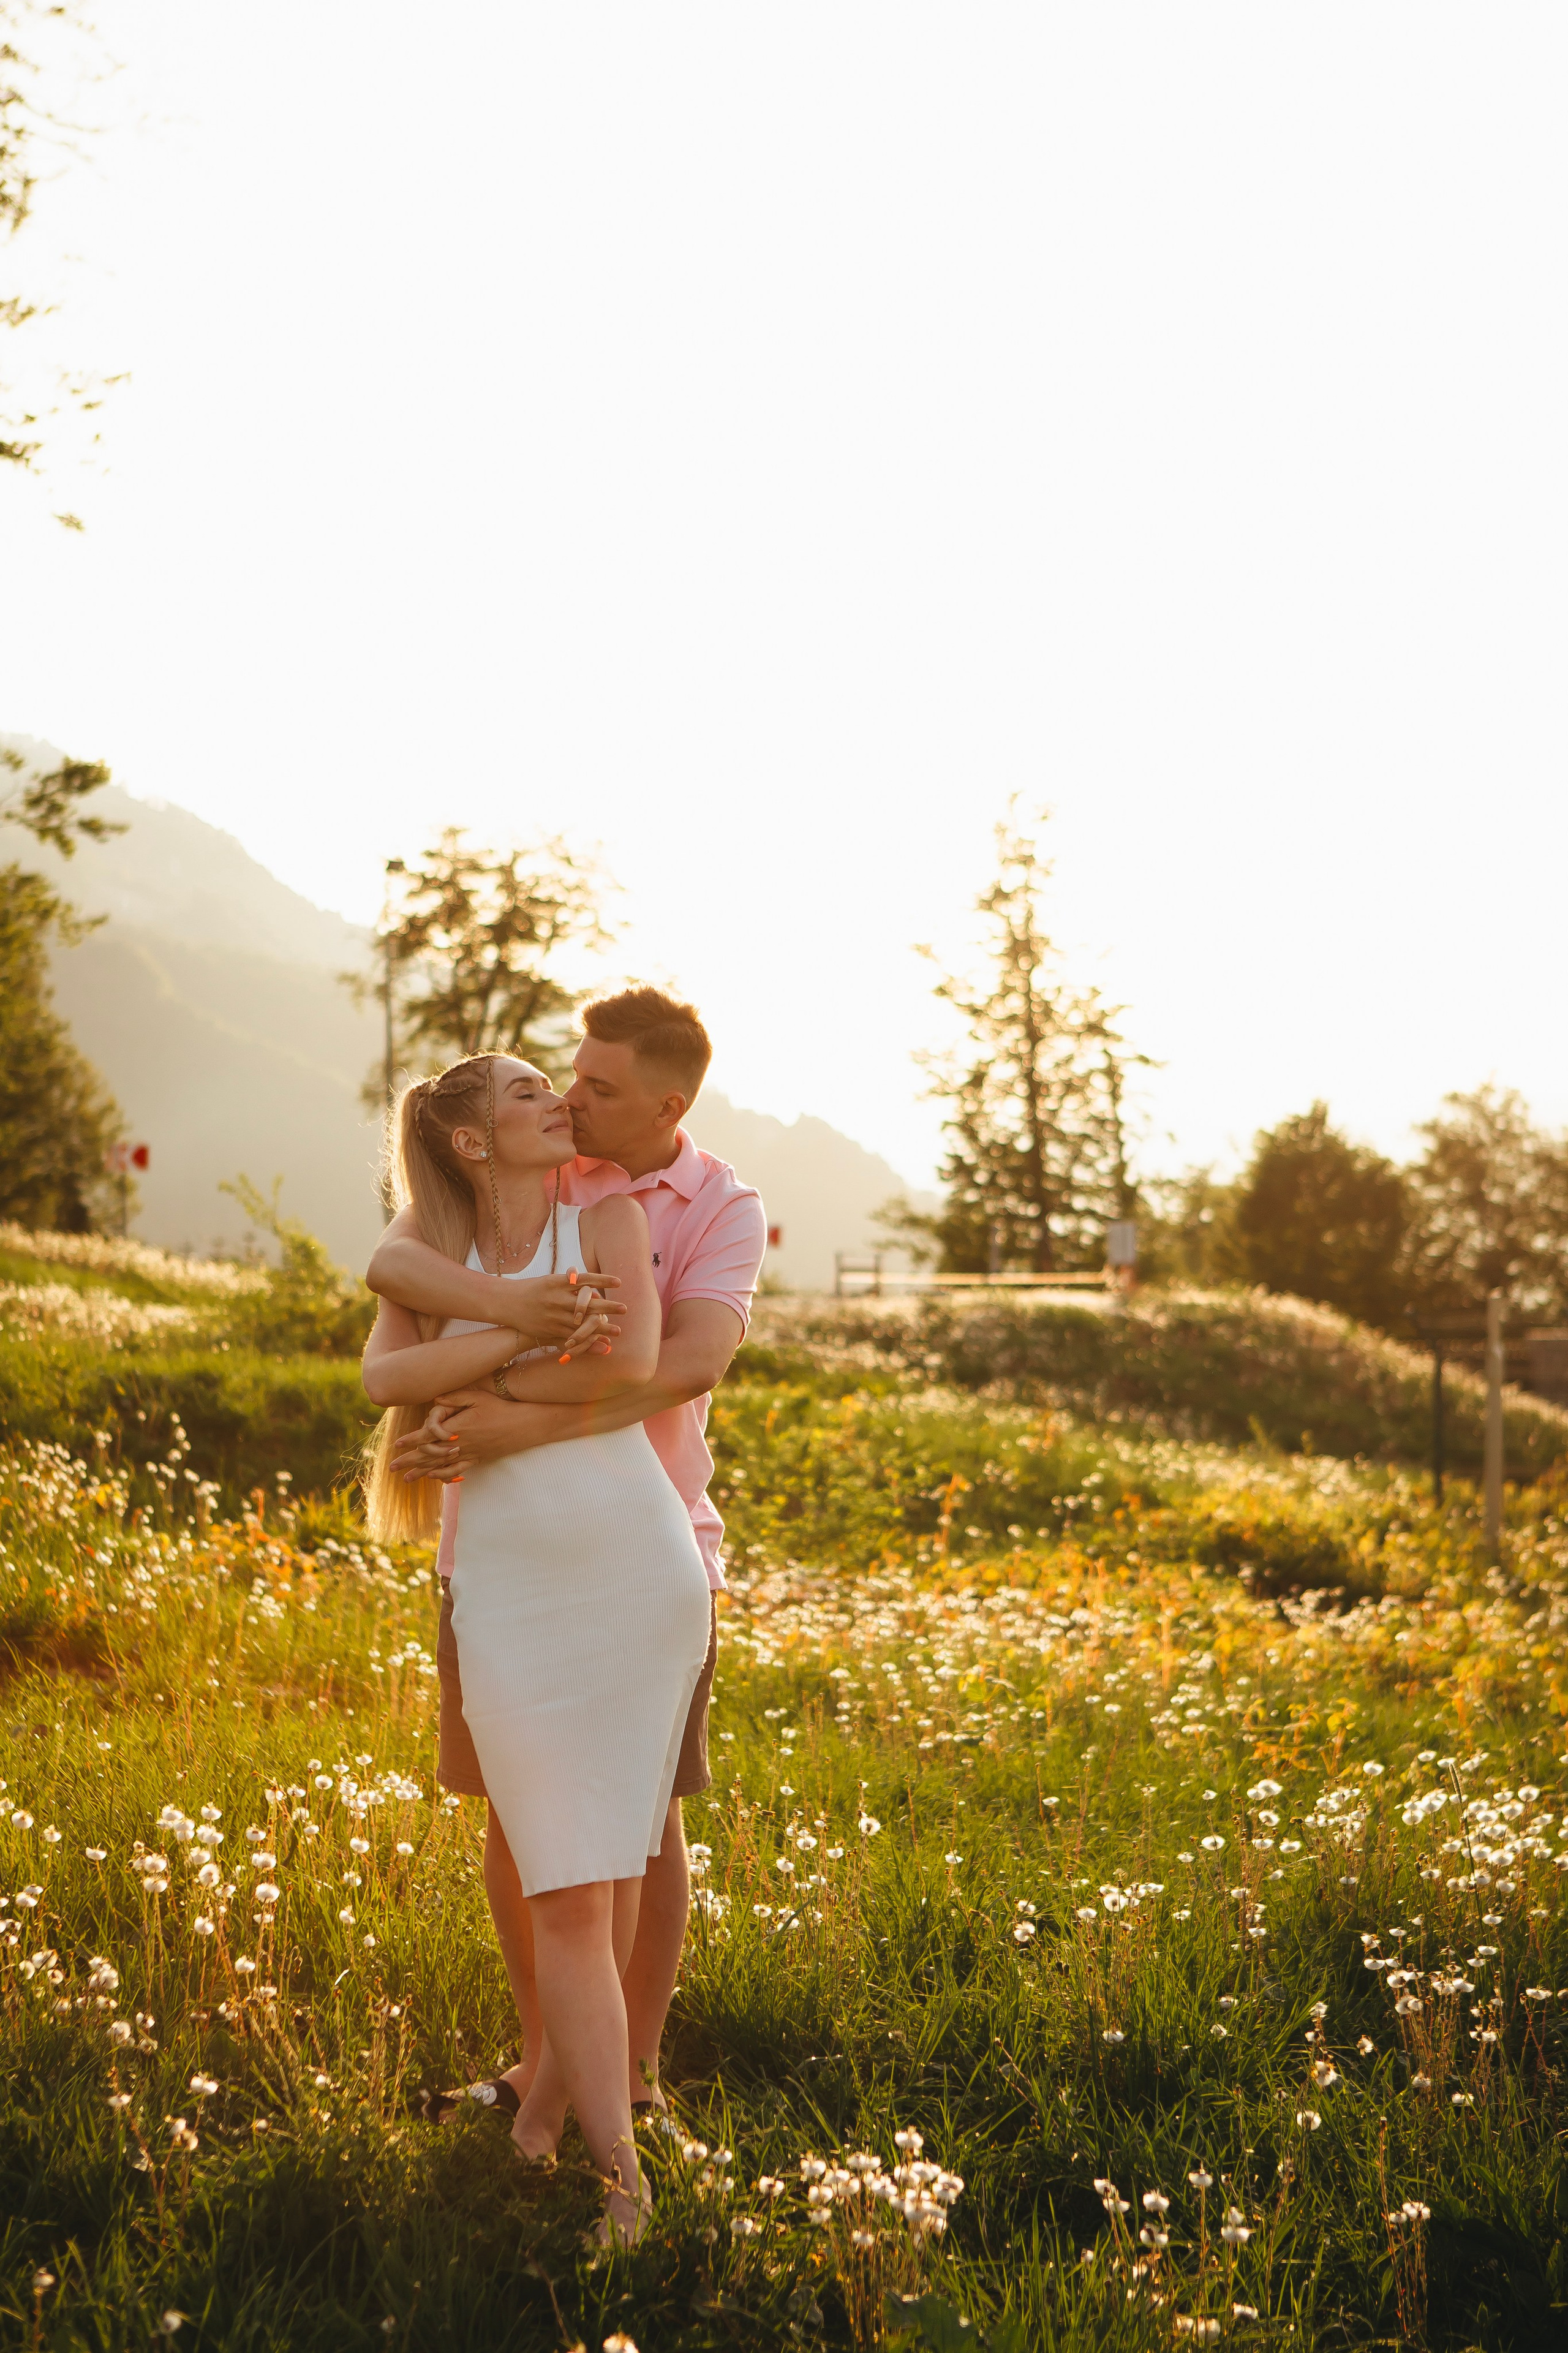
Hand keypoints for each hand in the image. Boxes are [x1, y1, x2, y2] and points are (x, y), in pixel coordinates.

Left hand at [390, 1390, 557, 1479]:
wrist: (524, 1425)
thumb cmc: (500, 1407)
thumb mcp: (477, 1396)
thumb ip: (454, 1396)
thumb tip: (434, 1399)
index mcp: (457, 1428)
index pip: (427, 1436)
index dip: (410, 1441)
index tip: (396, 1445)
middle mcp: (460, 1444)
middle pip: (429, 1455)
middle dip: (409, 1462)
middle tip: (392, 1468)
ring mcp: (469, 1454)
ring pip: (440, 1466)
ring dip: (422, 1473)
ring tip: (407, 1479)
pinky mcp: (477, 1459)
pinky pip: (457, 1471)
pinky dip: (444, 1476)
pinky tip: (434, 1479)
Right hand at [508, 1272, 626, 1348]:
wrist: (508, 1302)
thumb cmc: (533, 1289)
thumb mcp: (551, 1281)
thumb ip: (571, 1283)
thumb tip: (593, 1286)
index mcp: (559, 1282)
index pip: (585, 1279)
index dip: (603, 1280)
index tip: (619, 1282)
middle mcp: (557, 1297)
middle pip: (587, 1303)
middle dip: (607, 1307)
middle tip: (624, 1309)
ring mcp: (554, 1314)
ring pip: (581, 1323)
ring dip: (601, 1328)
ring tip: (617, 1331)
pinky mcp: (550, 1328)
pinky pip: (571, 1336)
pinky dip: (586, 1339)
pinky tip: (599, 1342)